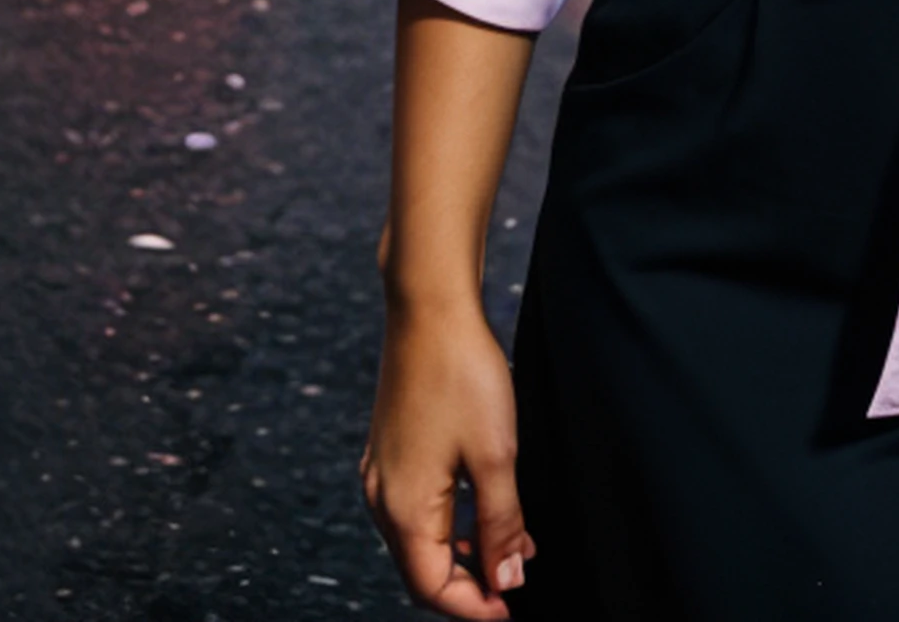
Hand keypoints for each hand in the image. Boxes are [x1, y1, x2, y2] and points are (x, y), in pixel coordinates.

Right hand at [363, 289, 534, 617]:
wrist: (429, 306)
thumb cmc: (461, 374)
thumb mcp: (496, 455)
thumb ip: (502, 525)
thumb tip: (506, 581)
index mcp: (404, 509)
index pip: (433, 589)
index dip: (475, 607)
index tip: (512, 610)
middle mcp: (383, 497)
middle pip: (423, 569)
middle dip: (471, 583)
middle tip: (516, 582)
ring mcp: (382, 471)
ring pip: (421, 537)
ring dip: (465, 549)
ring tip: (514, 544)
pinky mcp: (391, 448)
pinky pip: (418, 504)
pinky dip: (452, 518)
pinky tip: (485, 504)